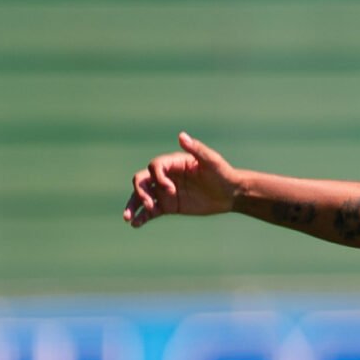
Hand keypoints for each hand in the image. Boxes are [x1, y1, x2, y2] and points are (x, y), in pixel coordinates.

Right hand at [124, 132, 240, 227]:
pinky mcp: (168, 205)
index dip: (158, 177)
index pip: (154, 167)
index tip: (170, 190)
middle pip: (142, 180)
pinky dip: (142, 217)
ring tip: (128, 218)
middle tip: (150, 205)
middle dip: (141, 192)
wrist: (230, 193)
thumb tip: (181, 136)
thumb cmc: (222, 173)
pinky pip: (150, 211)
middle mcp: (165, 176)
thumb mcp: (211, 161)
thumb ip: (196, 149)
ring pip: (142, 196)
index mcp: (173, 163)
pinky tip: (136, 224)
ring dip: (133, 205)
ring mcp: (165, 191)